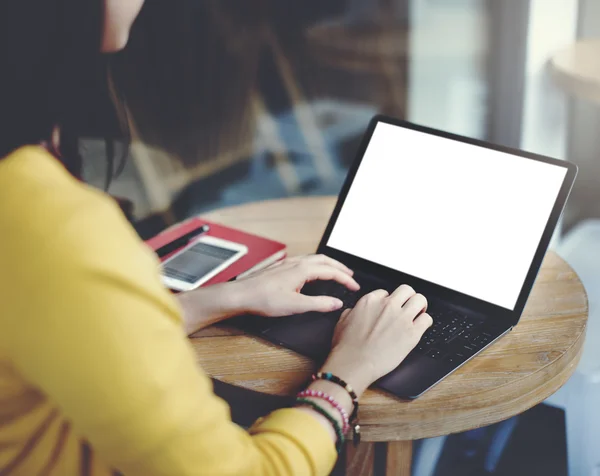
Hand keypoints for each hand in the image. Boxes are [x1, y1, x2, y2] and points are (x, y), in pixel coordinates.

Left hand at [234, 254, 359, 316]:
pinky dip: (316, 264)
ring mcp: (287, 264)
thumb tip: (336, 303)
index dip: (345, 279)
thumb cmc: (263, 299)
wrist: (241, 295)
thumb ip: (319, 304)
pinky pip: (304, 260)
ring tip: (336, 271)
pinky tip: (312, 272)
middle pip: (325, 260)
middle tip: (351, 276)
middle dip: (340, 267)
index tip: (354, 287)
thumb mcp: (295, 305)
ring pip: (314, 259)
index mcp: (302, 269)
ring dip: (328, 264)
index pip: (331, 271)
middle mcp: (296, 263)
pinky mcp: (280, 268)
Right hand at [321, 285, 432, 396]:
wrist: (354, 363)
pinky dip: (425, 322)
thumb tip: (355, 311)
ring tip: (418, 314)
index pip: (386, 293)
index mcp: (370, 301)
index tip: (389, 309)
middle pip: (407, 290)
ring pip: (420, 300)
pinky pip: (427, 319)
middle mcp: (387, 306)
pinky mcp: (412, 333)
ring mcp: (401, 318)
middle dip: (408, 298)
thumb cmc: (346, 347)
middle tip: (408, 307)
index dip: (388, 301)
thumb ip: (352, 312)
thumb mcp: (342, 321)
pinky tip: (420, 328)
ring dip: (420, 307)